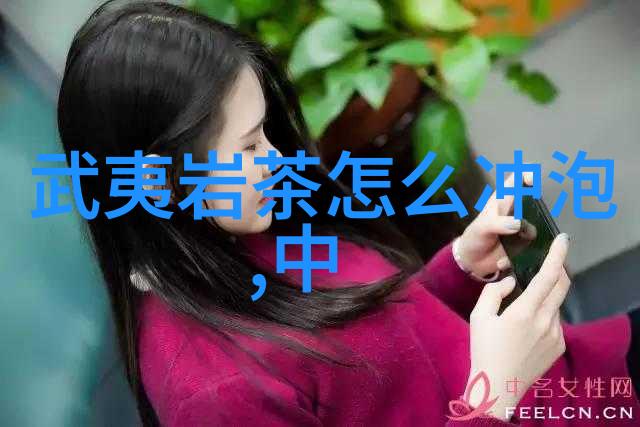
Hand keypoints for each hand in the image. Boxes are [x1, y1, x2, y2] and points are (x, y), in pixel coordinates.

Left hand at [456, 172, 536, 278]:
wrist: (472, 262)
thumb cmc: (474, 238)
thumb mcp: (481, 228)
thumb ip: (497, 223)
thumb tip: (518, 224)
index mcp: (502, 201)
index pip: (516, 181)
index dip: (526, 175)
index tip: (533, 180)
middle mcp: (515, 212)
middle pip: (533, 203)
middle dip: (537, 211)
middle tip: (524, 226)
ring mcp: (521, 228)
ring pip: (535, 227)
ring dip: (525, 238)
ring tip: (508, 246)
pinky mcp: (524, 245)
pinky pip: (530, 247)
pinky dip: (517, 255)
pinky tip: (501, 261)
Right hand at [465, 233, 570, 420]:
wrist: (498, 386)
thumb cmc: (483, 349)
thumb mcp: (478, 316)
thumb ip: (494, 292)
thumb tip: (511, 281)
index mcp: (524, 311)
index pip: (548, 276)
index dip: (557, 254)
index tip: (562, 238)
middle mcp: (545, 321)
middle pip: (562, 285)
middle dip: (559, 268)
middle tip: (549, 260)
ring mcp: (555, 335)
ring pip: (556, 304)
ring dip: (546, 295)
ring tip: (524, 306)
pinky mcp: (558, 346)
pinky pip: (555, 321)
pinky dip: (545, 314)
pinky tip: (527, 327)